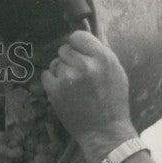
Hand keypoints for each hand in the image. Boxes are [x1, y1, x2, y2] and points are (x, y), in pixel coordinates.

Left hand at [41, 31, 137, 162]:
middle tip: (76, 72)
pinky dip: (51, 81)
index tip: (78, 52)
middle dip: (68, 58)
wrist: (104, 130)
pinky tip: (62, 89)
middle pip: (64, 49)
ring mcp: (68, 79)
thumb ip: (100, 51)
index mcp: (102, 57)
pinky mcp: (55, 92)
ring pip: (55, 63)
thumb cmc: (112, 101)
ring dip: (60, 70)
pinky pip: (46, 75)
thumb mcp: (116, 70)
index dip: (76, 44)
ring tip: (71, 84)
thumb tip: (86, 32)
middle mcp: (85, 65)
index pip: (77, 36)